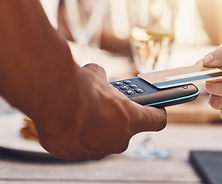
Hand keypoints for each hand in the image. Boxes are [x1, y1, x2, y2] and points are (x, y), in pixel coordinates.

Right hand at [36, 63, 166, 160]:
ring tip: (81, 112)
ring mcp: (98, 150)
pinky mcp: (76, 155)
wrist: (56, 104)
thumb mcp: (97, 76)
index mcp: (132, 120)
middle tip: (106, 106)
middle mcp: (119, 140)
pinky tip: (66, 121)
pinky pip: (80, 144)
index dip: (157, 113)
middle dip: (117, 118)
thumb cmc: (82, 89)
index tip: (155, 107)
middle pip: (125, 130)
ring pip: (102, 139)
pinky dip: (75, 135)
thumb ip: (102, 79)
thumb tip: (96, 75)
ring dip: (96, 128)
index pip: (157, 121)